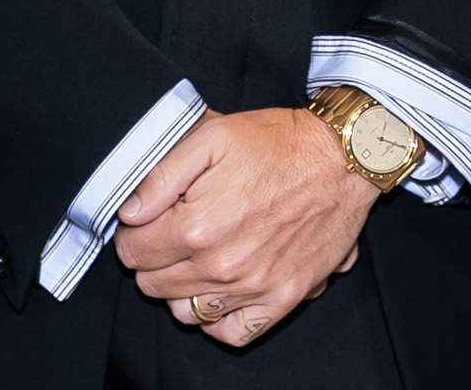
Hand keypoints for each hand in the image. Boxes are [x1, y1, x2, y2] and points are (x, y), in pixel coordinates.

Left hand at [114, 106, 373, 345]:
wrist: (341, 159)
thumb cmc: (278, 144)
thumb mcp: (211, 137)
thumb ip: (160, 176)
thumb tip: (128, 212)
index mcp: (199, 226)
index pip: (133, 252)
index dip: (132, 233)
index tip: (144, 222)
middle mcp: (223, 266)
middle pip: (153, 285)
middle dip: (152, 259)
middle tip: (169, 234)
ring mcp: (254, 288)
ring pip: (185, 312)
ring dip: (179, 288)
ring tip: (193, 258)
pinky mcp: (282, 299)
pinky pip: (231, 333)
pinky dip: (216, 320)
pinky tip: (216, 292)